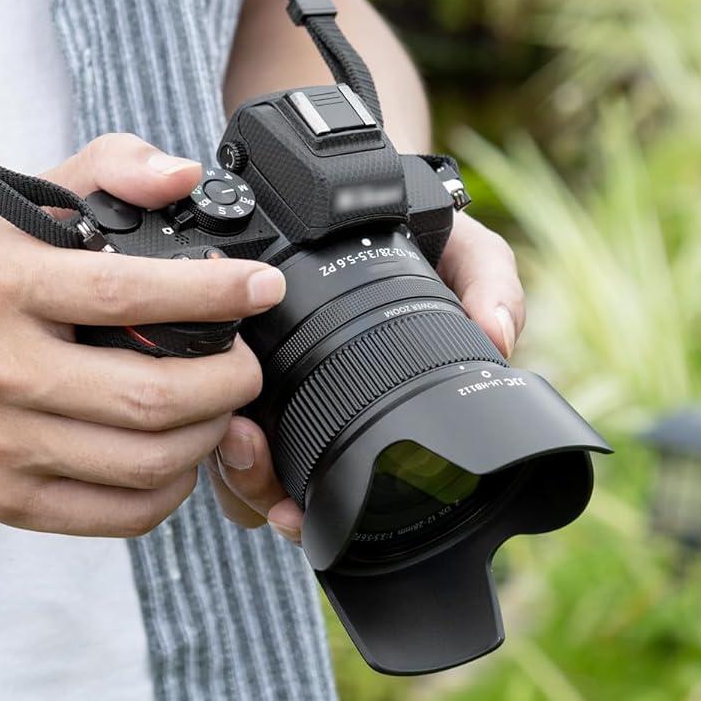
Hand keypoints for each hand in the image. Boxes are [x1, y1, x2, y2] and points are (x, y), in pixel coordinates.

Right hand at [0, 134, 283, 536]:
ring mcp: (0, 445)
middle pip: (149, 396)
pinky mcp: (7, 500)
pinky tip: (175, 453)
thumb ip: (108, 168)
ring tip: (217, 406)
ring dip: (207, 435)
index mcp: (2, 286)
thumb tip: (183, 177)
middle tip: (245, 363)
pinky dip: (170, 487)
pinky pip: (120, 513)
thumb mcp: (20, 207)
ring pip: (144, 463)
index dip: (213, 294)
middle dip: (227, 381)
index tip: (259, 288)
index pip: (127, 292)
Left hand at [209, 211, 526, 539]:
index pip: (320, 489)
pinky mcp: (220, 358)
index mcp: (352, 408)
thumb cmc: (416, 233)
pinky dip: (203, 414)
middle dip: (253, 487)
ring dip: (226, 458)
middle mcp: (301, 409)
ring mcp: (258, 387)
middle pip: (263, 488)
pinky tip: (212, 392)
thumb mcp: (465, 253)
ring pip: (226, 460)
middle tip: (251, 453)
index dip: (303, 514)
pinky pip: (201, 405)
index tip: (294, 513)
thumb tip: (499, 335)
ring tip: (236, 430)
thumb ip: (491, 288)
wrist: (364, 185)